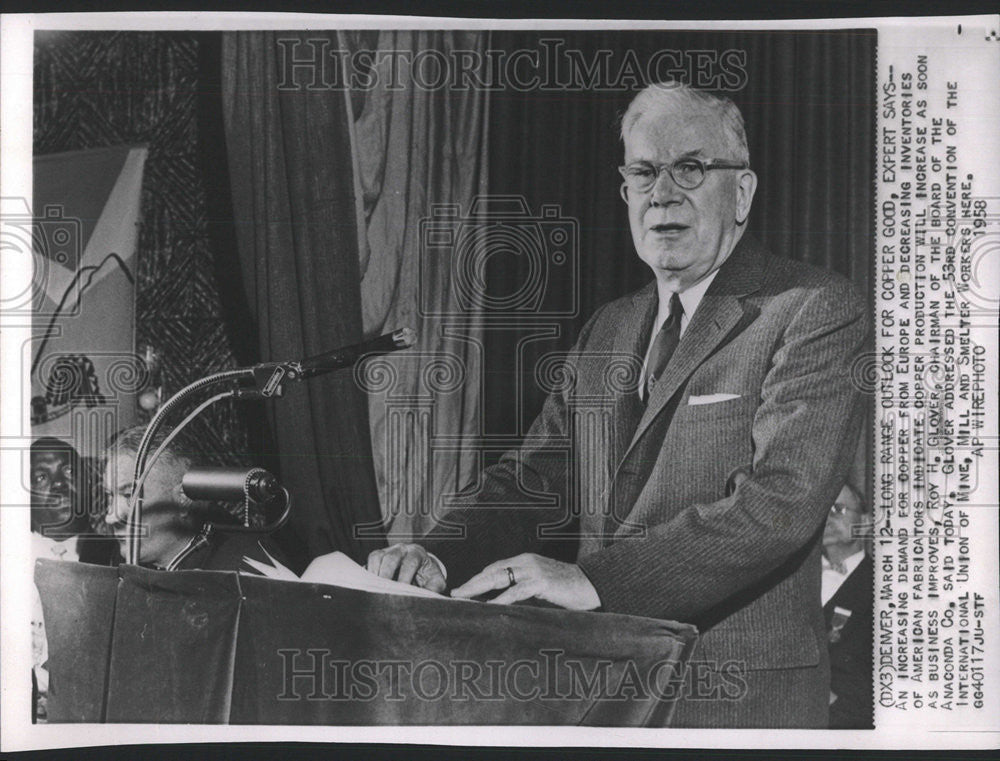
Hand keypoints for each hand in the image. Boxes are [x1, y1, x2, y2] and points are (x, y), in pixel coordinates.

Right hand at [366, 543, 445, 592]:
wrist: (420, 568)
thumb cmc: (427, 575)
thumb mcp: (436, 581)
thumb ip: (434, 588)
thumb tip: (428, 596)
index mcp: (417, 553)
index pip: (410, 562)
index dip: (405, 576)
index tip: (402, 589)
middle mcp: (402, 549)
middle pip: (391, 557)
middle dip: (387, 574)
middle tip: (384, 590)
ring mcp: (388, 550)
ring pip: (378, 557)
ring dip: (375, 573)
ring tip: (374, 589)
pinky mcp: (378, 556)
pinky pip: (370, 560)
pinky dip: (368, 572)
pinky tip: (370, 586)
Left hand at [450, 553, 600, 609]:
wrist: (594, 585)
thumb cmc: (568, 590)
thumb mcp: (541, 588)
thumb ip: (523, 593)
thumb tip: (502, 607)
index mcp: (525, 562)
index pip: (494, 569)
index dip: (477, 580)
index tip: (462, 591)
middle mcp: (526, 562)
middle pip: (491, 571)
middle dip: (471, 583)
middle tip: (454, 594)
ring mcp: (534, 570)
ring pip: (499, 578)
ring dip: (478, 589)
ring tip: (463, 599)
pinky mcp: (542, 581)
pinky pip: (517, 591)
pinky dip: (502, 599)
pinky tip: (490, 607)